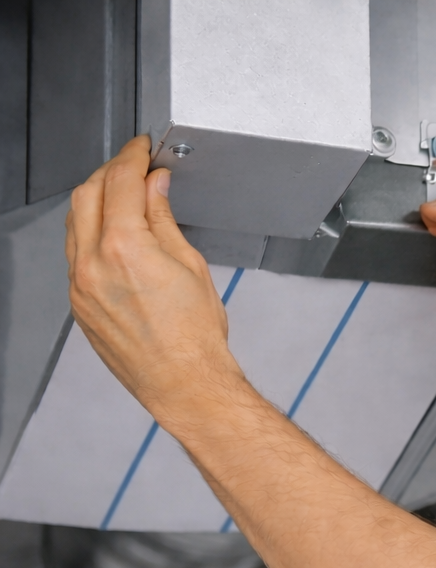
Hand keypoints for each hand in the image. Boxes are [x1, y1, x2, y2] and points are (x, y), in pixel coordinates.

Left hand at [66, 137, 241, 418]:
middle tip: (133, 167)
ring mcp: (79, 284)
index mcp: (125, 248)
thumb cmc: (194, 338)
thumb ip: (164, 220)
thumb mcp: (189, 265)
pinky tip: (114, 235)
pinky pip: (75, 253)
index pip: (121, 182)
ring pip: (74, 222)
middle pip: (87, 194)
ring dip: (95, 200)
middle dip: (109, 172)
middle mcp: (92, 263)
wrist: (185, 382)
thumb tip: (155, 188)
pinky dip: (90, 232)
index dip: (133, 157)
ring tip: (123, 198)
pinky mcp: (78, 302)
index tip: (142, 149)